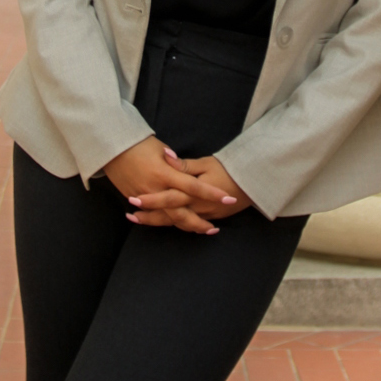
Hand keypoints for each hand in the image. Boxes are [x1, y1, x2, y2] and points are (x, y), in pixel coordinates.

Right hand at [103, 137, 235, 233]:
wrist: (111, 147)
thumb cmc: (139, 143)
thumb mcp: (161, 149)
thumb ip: (177, 164)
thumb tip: (188, 174)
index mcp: (165, 173)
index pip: (193, 186)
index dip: (211, 194)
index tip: (228, 199)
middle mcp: (156, 188)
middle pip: (181, 211)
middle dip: (199, 222)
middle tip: (214, 229)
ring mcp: (144, 197)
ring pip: (167, 218)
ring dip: (185, 226)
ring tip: (200, 230)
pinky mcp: (134, 200)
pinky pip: (153, 215)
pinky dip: (165, 222)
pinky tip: (177, 226)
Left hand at [127, 150, 251, 230]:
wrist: (250, 183)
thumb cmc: (227, 169)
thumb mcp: (205, 163)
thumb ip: (184, 164)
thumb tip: (166, 155)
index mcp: (194, 191)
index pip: (169, 197)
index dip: (151, 199)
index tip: (133, 199)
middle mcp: (196, 206)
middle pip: (168, 214)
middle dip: (148, 216)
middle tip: (129, 215)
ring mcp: (202, 214)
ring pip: (175, 222)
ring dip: (156, 222)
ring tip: (138, 220)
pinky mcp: (207, 217)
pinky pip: (187, 224)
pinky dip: (172, 224)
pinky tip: (160, 223)